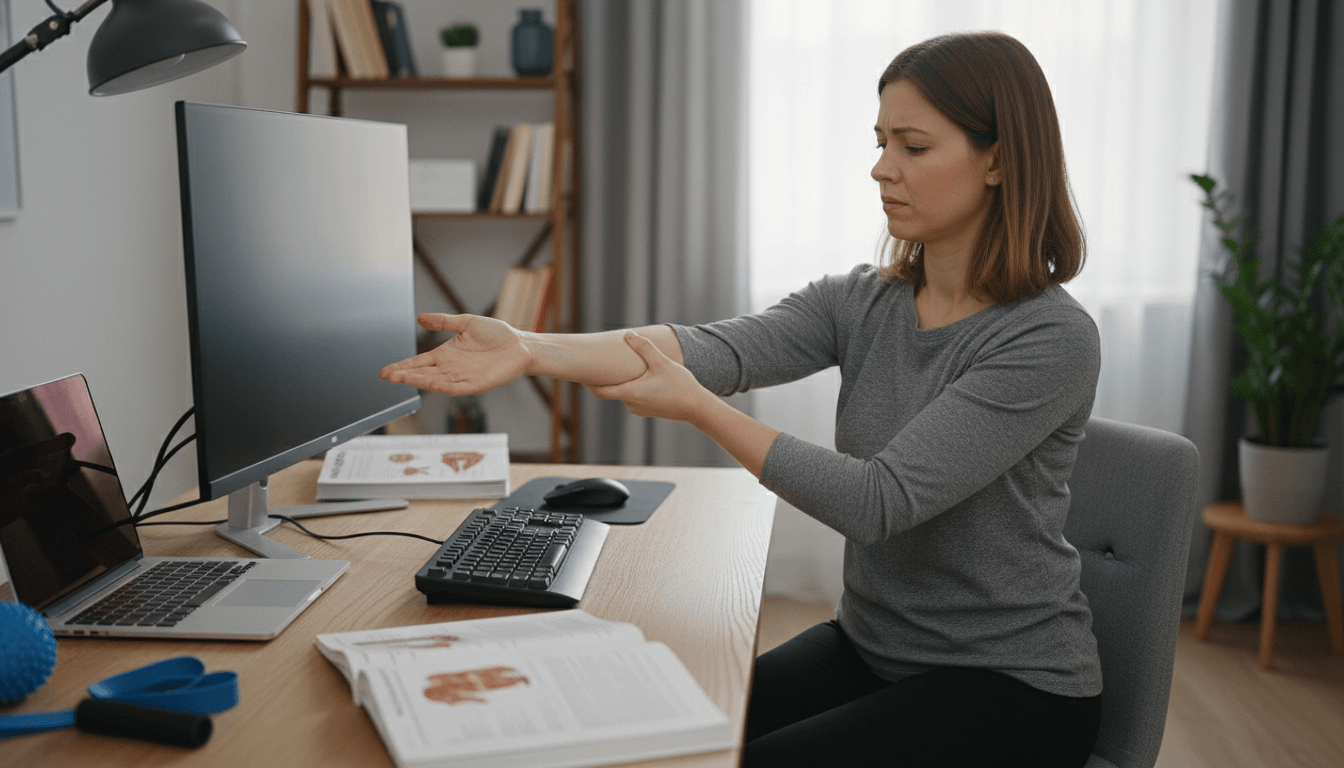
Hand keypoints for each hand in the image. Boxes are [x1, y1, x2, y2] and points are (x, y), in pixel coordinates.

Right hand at [380, 313, 531, 395]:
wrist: (520, 344)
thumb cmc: (497, 334)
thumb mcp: (467, 323)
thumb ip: (444, 322)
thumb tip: (421, 318)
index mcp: (446, 354)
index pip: (419, 362)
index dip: (403, 366)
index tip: (385, 371)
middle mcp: (451, 368)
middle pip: (422, 373)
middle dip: (404, 375)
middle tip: (387, 376)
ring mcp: (462, 378)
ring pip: (434, 382)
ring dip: (417, 380)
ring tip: (399, 378)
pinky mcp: (474, 385)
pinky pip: (454, 387)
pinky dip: (440, 385)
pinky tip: (428, 383)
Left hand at [586, 332, 712, 423]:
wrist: (697, 408)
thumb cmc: (680, 386)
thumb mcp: (662, 363)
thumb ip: (644, 347)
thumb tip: (629, 334)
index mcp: (630, 393)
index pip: (600, 391)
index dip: (588, 382)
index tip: (578, 373)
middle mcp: (631, 404)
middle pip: (611, 391)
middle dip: (605, 378)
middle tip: (597, 365)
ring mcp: (640, 409)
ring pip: (625, 392)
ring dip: (622, 381)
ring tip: (620, 367)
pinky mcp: (649, 409)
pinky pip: (635, 396)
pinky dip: (632, 387)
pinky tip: (639, 376)